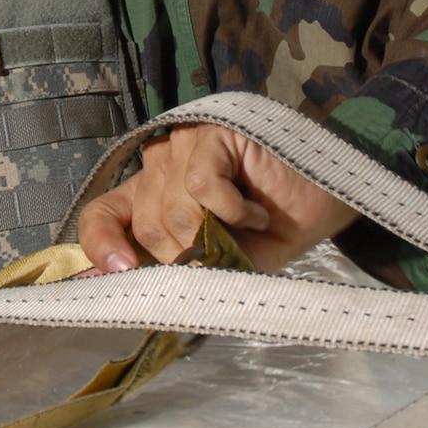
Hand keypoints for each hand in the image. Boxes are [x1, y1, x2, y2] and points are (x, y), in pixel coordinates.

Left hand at [76, 123, 357, 275]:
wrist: (327, 203)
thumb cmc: (273, 230)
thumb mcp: (219, 263)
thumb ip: (178, 271)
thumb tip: (134, 294)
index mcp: (151, 196)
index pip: (100, 216)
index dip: (100, 246)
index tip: (123, 273)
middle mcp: (159, 165)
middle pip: (145, 224)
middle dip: (187, 254)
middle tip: (227, 249)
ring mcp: (182, 144)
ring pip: (172, 209)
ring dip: (216, 233)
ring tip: (249, 224)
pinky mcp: (210, 133)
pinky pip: (201, 186)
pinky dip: (233, 211)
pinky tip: (255, 211)